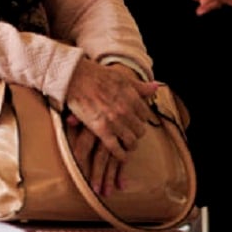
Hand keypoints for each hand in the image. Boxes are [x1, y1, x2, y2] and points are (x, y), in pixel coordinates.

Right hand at [65, 58, 158, 192]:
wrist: (75, 77)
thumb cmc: (97, 75)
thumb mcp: (121, 77)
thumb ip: (139, 86)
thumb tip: (155, 87)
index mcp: (132, 97)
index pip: (145, 115)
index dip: (141, 119)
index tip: (136, 120)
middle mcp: (126, 110)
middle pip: (140, 130)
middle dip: (136, 132)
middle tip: (131, 132)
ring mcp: (114, 121)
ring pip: (131, 141)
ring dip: (130, 144)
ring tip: (128, 144)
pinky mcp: (101, 130)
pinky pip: (116, 148)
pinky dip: (121, 154)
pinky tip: (122, 156)